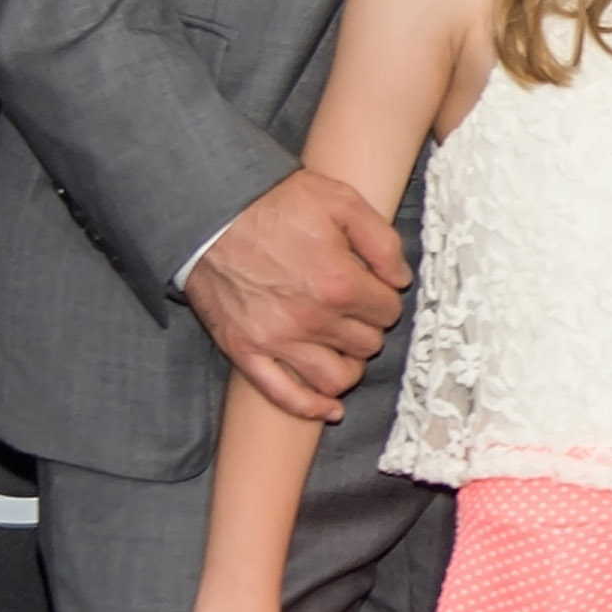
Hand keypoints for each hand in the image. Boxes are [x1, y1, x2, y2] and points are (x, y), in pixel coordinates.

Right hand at [183, 170, 408, 422]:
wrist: (211, 213)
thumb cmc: (276, 204)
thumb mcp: (343, 202)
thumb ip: (382, 242)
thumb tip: (400, 280)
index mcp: (339, 283)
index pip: (387, 312)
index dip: (385, 300)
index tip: (375, 290)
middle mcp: (311, 319)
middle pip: (366, 345)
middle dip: (368, 329)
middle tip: (356, 313)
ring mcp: (276, 340)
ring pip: (335, 378)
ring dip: (349, 367)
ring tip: (346, 350)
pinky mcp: (245, 352)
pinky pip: (284, 396)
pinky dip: (311, 407)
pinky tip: (330, 409)